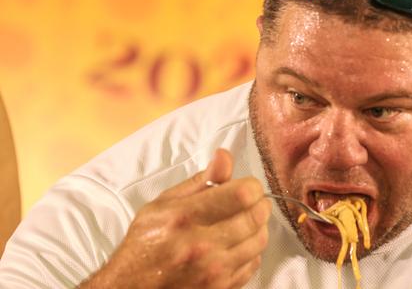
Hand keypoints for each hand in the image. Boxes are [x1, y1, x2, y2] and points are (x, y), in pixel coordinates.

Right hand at [80, 149, 270, 288]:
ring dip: (258, 226)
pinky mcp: (221, 288)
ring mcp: (213, 271)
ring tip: (244, 221)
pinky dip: (251, 251)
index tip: (247, 186)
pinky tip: (237, 244)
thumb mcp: (163, 203)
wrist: (131, 287)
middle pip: (255, 217)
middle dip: (259, 203)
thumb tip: (225, 155)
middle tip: (251, 201)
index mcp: (185, 217)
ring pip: (259, 240)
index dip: (252, 186)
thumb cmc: (147, 242)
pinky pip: (254, 263)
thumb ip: (200, 180)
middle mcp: (201, 245)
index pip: (241, 195)